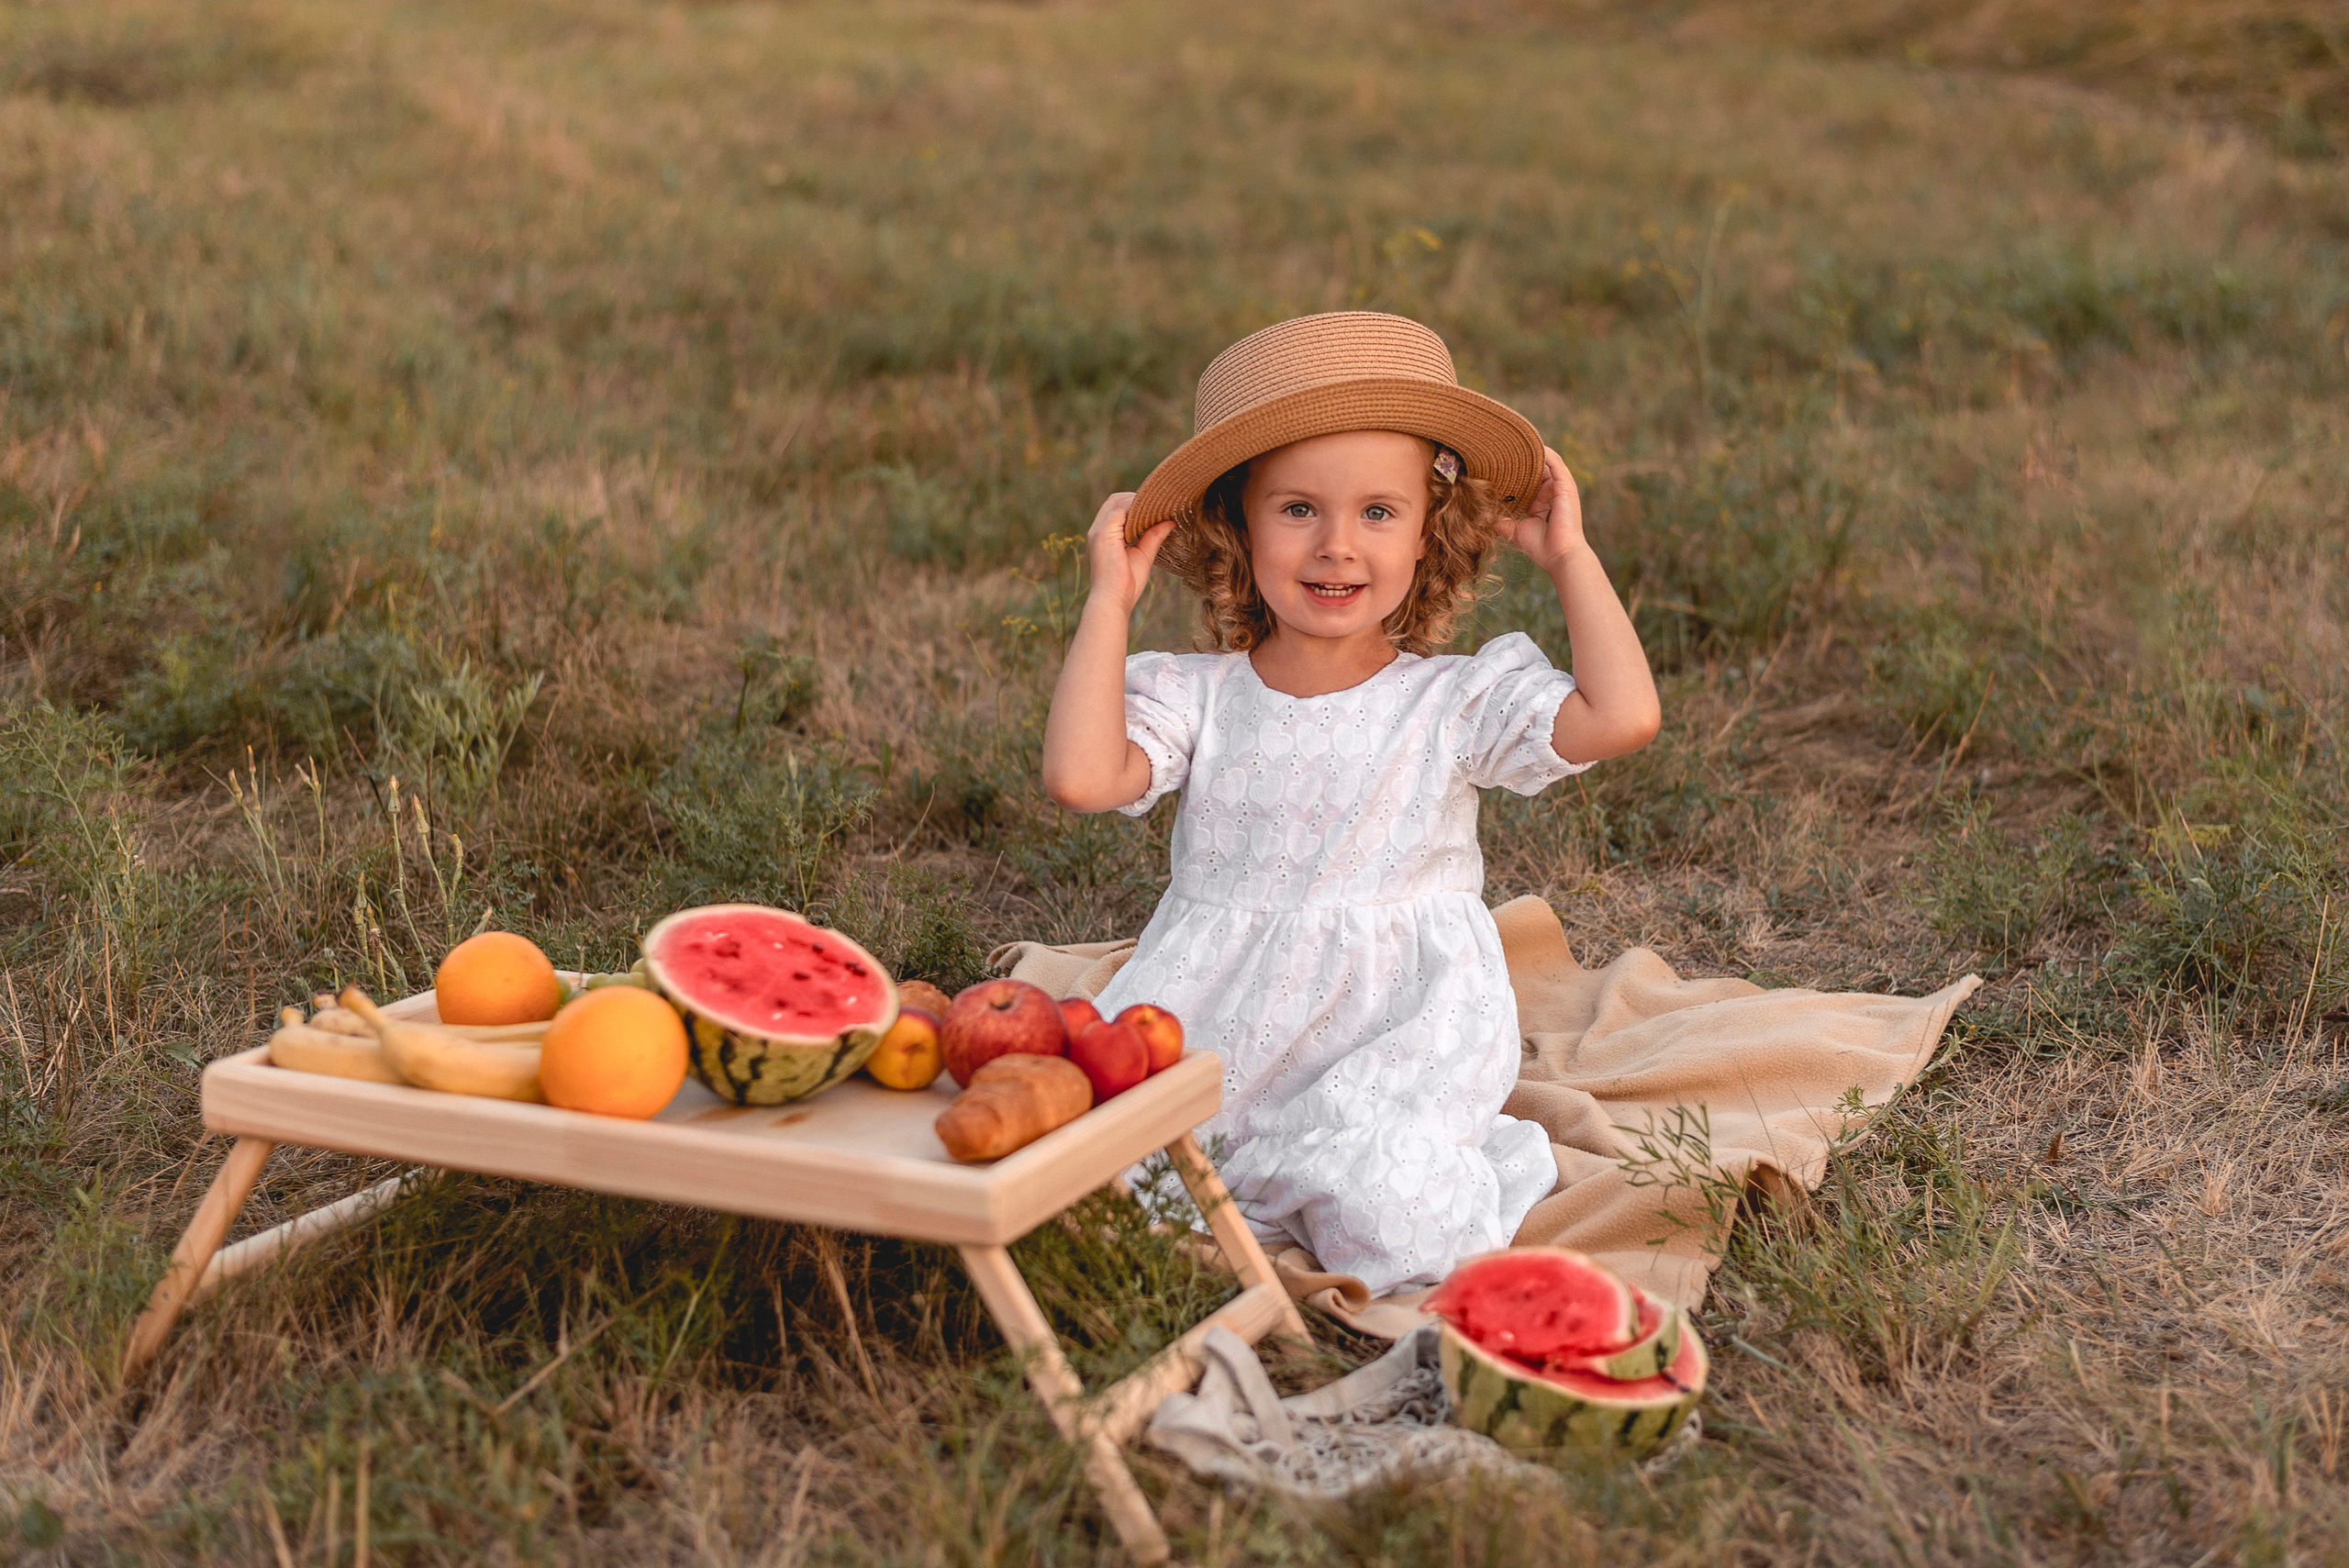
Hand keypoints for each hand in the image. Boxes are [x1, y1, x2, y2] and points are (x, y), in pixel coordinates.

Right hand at [1085, 492, 1174, 615]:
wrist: (1113, 600)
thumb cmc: (1126, 585)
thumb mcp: (1144, 555)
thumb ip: (1154, 537)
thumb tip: (1171, 522)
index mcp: (1104, 536)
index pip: (1117, 509)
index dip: (1136, 504)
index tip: (1157, 506)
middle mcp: (1097, 530)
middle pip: (1115, 500)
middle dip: (1137, 499)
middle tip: (1160, 504)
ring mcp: (1098, 531)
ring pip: (1117, 501)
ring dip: (1137, 501)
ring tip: (1158, 506)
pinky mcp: (1104, 533)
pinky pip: (1119, 509)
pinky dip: (1135, 507)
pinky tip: (1152, 512)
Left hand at [1499, 449, 1590, 576]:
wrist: (1560, 555)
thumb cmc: (1542, 547)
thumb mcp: (1516, 531)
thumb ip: (1504, 522)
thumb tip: (1487, 517)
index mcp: (1542, 503)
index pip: (1528, 481)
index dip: (1514, 473)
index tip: (1497, 464)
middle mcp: (1553, 493)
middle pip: (1537, 468)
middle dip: (1521, 458)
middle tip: (1502, 447)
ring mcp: (1561, 487)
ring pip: (1546, 461)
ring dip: (1532, 451)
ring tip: (1515, 440)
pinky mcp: (1565, 485)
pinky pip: (1554, 461)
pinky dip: (1544, 452)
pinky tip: (1530, 444)